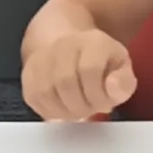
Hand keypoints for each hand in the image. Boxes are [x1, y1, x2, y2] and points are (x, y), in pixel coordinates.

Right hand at [22, 30, 136, 120]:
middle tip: (92, 108)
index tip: (106, 102)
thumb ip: (124, 81)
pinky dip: (52, 111)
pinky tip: (65, 108)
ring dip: (66, 110)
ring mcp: (42, 58)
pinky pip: (35, 100)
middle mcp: (63, 45)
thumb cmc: (100, 62)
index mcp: (93, 41)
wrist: (69, 45)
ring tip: (79, 108)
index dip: (98, 94)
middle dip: (82, 105)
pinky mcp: (28, 75)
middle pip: (66, 83)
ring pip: (47, 93)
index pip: (90, 70)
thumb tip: (113, 88)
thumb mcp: (121, 68)